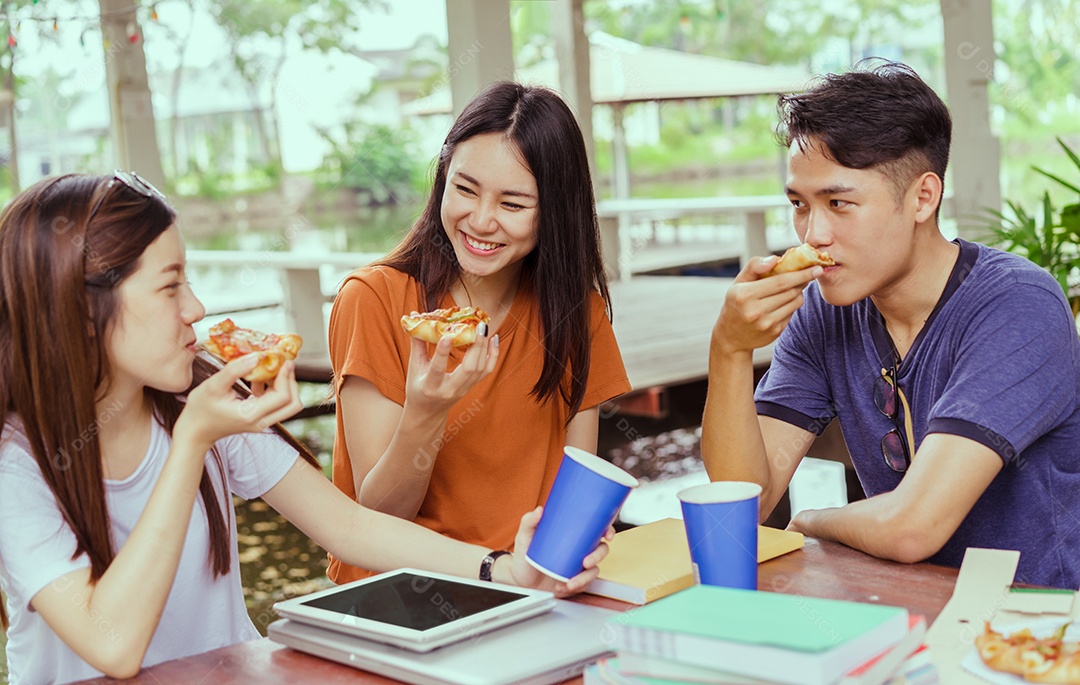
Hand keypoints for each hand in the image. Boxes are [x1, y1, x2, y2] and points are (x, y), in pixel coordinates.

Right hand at [175, 355, 303, 449]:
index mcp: (251, 414)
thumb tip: (257, 357)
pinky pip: (276, 405)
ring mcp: (261, 423)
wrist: (195, 431)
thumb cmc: (200, 409)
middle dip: (291, 382)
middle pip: (293, 404)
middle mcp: (260, 422)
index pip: (282, 396)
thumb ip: (235, 370)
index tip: (284, 360)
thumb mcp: (213, 385)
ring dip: (284, 385)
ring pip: (287, 405)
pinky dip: (274, 390)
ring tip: (269, 369)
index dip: (286, 377)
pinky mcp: (259, 419)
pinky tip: (259, 380)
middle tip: (283, 364)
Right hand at [403, 324, 498, 416]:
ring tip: (484, 328)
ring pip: (480, 369)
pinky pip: (487, 370)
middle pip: (468, 369)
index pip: (437, 370)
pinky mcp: (472, 386)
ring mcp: (464, 389)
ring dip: (485, 347)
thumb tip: (415, 317)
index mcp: (430, 386)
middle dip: (476, 346)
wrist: (428, 412)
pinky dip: (492, 354)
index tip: (448, 336)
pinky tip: (493, 339)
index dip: (442, 353)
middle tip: (479, 326)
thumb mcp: (414, 368)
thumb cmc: (418, 387)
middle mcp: (450, 389)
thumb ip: (417, 343)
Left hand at [502, 506, 612, 597]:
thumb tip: (539, 510)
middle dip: (597, 557)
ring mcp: (577, 567)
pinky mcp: (574, 582)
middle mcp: (578, 551)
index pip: (596, 530)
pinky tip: (562, 586)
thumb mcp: (525, 537)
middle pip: (600, 550)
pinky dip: (575, 587)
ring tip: (570, 582)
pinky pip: (583, 585)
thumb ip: (529, 522)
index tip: (607, 534)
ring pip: (593, 571)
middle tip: (585, 562)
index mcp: (573, 536)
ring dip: (585, 578)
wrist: (518, 579)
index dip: (607, 530)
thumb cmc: (524, 555)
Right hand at [712, 255, 822, 355]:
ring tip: (794, 286)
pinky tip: (784, 302)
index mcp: (745, 295)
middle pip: (790, 291)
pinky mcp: (775, 332)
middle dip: (804, 280)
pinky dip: (792, 304)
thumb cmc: (736, 303)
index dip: (801, 274)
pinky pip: (792, 313)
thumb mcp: (738, 282)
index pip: (780, 282)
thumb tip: (776, 259)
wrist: (731, 336)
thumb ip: (755, 266)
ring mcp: (766, 323)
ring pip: (795, 302)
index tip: (816, 268)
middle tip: (812, 272)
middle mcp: (756, 311)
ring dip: (799, 292)